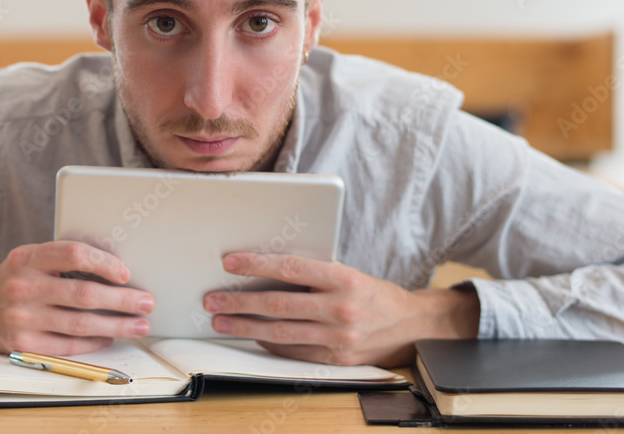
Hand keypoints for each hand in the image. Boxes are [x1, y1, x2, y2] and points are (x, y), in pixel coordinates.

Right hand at [0, 241, 153, 355]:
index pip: (72, 254)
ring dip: (116, 325)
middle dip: (121, 299)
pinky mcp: (23, 345)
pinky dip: (93, 342)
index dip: (103, 262)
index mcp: (27, 258)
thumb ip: (61, 259)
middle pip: (83, 294)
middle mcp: (23, 288)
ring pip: (80, 324)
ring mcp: (22, 319)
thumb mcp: (29, 258)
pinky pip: (67, 345)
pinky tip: (110, 337)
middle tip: (146, 301)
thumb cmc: (13, 280)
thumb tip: (113, 267)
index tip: (125, 272)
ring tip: (139, 324)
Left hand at [202, 253, 478, 367]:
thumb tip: (264, 268)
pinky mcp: (336, 360)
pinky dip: (268, 343)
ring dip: (245, 326)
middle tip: (213, 299)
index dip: (257, 264)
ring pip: (281, 332)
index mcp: (344, 279)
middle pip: (279, 304)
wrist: (410, 325)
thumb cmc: (371, 292)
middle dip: (240, 301)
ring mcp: (338, 339)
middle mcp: (341, 309)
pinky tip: (251, 335)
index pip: (291, 268)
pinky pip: (293, 351)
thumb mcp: (347, 272)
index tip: (230, 262)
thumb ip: (312, 273)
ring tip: (221, 321)